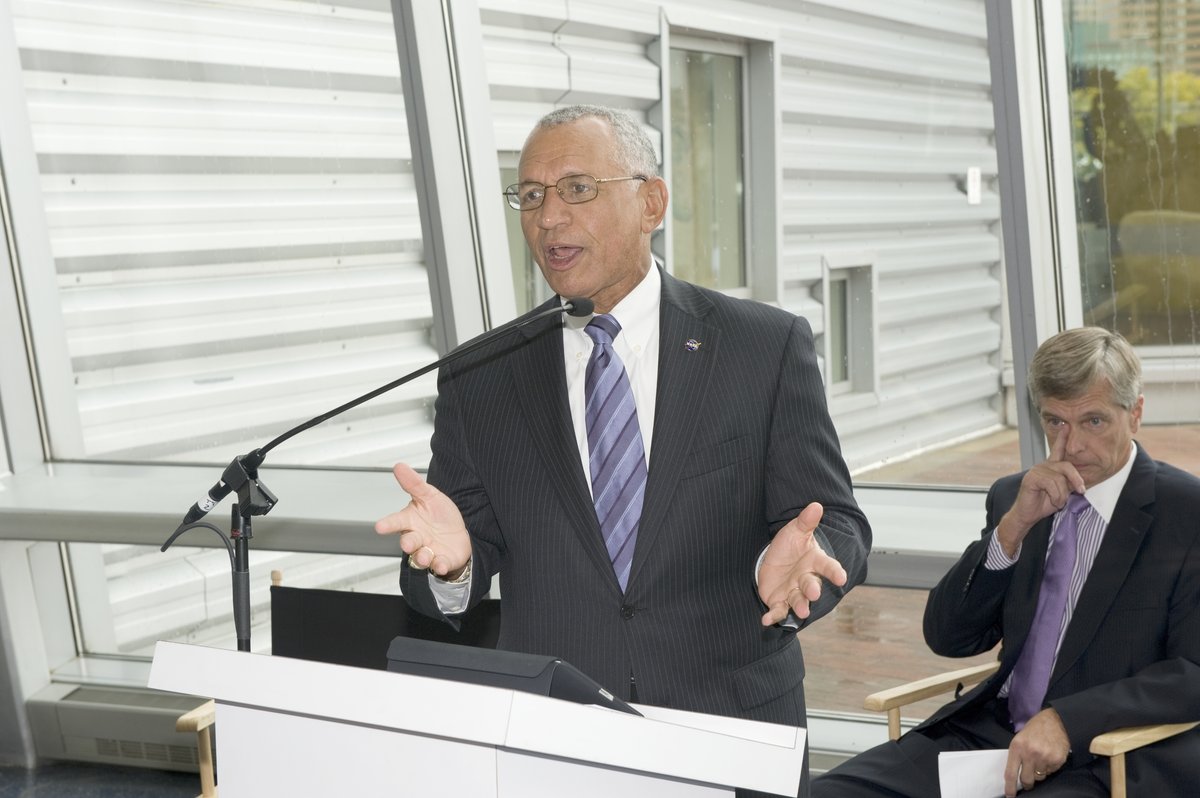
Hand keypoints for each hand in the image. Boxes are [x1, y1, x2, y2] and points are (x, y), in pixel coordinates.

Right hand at [374, 463, 471, 578]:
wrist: (460, 534)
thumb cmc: (440, 515)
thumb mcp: (429, 495)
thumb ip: (414, 484)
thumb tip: (399, 466)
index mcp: (411, 521)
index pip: (396, 521)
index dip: (388, 524)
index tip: (379, 526)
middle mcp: (417, 538)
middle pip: (408, 541)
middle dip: (408, 543)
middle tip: (407, 543)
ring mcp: (428, 551)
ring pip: (420, 557)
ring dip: (422, 557)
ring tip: (426, 555)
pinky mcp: (441, 561)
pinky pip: (439, 565)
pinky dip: (440, 566)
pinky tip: (441, 564)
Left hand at [757, 503, 847, 625]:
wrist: (775, 561)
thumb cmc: (790, 546)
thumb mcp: (796, 531)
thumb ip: (806, 521)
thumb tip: (816, 505)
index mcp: (815, 562)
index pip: (827, 566)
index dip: (834, 572)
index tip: (841, 577)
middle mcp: (806, 579)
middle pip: (812, 585)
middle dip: (813, 589)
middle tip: (814, 593)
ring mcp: (794, 591)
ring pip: (799, 600)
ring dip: (800, 606)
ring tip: (802, 611)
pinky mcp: (780, 600)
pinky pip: (778, 610)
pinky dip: (774, 616)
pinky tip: (766, 621)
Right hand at [995, 431, 1085, 556]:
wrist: (1028, 515)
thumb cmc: (1044, 504)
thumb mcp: (1062, 492)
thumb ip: (1069, 483)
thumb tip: (1080, 482)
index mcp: (1050, 467)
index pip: (1058, 450)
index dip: (1062, 438)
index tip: (1066, 426)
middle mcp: (1043, 466)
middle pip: (1067, 466)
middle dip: (1076, 479)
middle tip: (1081, 491)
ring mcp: (1036, 471)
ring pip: (1060, 479)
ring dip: (1063, 495)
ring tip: (1057, 501)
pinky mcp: (1031, 478)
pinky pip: (1052, 484)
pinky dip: (1056, 496)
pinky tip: (1052, 501)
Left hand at [1004, 708, 1069, 795]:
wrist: (1056, 721)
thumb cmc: (1035, 729)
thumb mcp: (1020, 738)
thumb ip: (1017, 755)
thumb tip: (1014, 775)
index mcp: (1017, 747)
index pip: (1011, 773)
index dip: (1010, 787)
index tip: (1010, 796)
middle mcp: (1030, 753)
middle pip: (1027, 780)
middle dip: (1027, 783)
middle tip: (1028, 781)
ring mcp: (1045, 758)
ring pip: (1040, 777)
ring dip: (1039, 772)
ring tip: (1041, 759)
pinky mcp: (1057, 760)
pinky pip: (1051, 772)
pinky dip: (1050, 768)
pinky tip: (1050, 756)